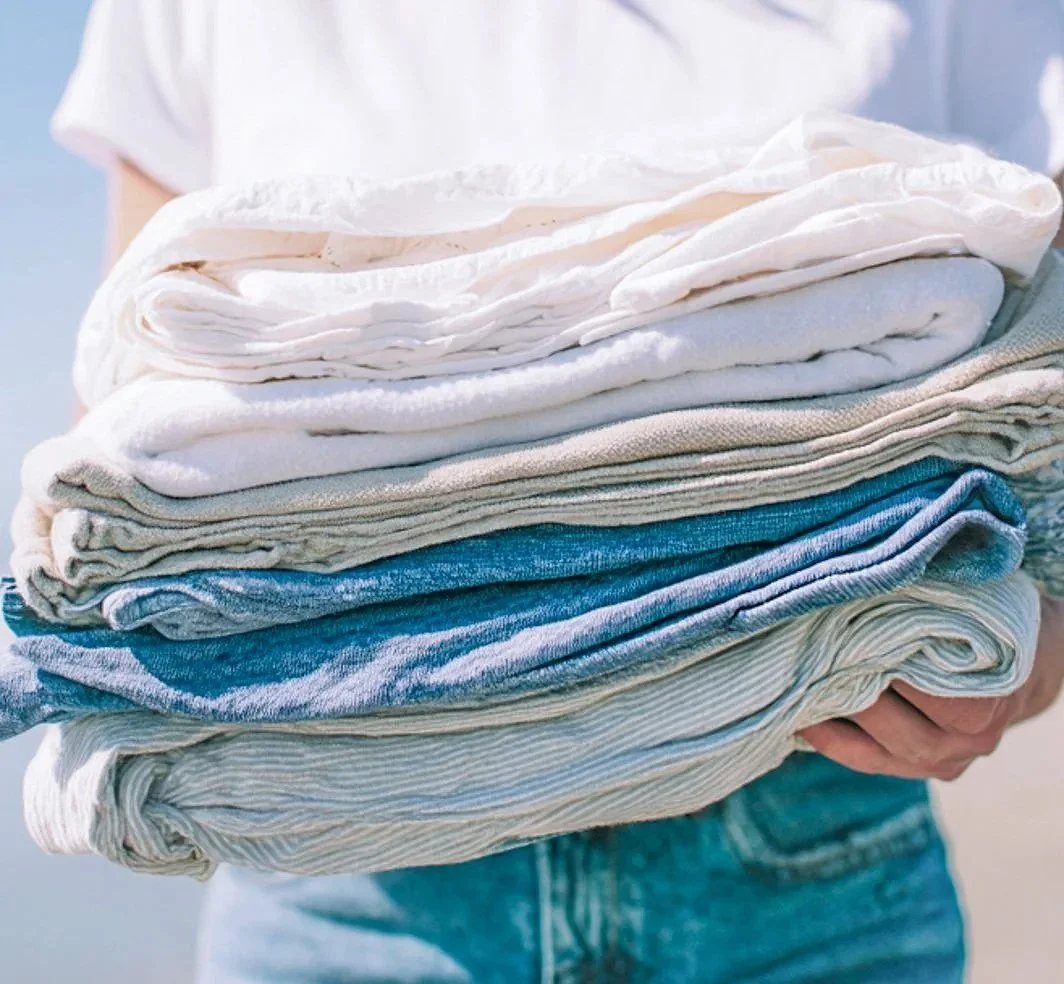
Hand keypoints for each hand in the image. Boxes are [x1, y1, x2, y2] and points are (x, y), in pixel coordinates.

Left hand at [799, 593, 1063, 780]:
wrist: (1022, 665)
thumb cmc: (984, 624)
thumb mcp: (972, 606)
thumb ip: (934, 600)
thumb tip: (878, 573)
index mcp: (990, 700)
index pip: (935, 692)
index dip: (891, 661)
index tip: (854, 631)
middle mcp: (970, 740)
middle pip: (900, 725)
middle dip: (854, 688)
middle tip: (816, 655)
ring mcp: (944, 761)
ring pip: (878, 748)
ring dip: (835, 714)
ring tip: (800, 681)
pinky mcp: (915, 769)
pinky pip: (865, 759)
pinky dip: (828, 738)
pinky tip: (798, 714)